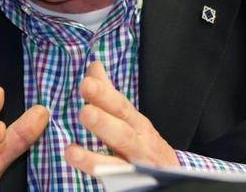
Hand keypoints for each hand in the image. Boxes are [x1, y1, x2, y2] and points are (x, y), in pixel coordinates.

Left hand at [64, 61, 178, 174]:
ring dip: (95, 159)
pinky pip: (120, 184)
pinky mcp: (134, 186)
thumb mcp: (130, 118)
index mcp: (137, 124)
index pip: (120, 106)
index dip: (104, 95)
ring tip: (71, 152)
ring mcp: (138, 168)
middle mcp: (140, 145)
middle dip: (104, 123)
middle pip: (123, 133)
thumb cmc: (144, 143)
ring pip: (120, 164)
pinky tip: (89, 178)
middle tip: (84, 113)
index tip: (86, 83)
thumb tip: (94, 66)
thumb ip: (109, 94)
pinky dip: (106, 181)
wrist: (174, 176)